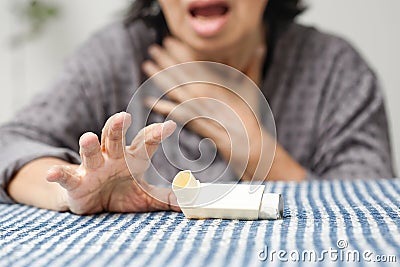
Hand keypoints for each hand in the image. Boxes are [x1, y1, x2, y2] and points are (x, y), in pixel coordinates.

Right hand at [46, 112, 179, 213]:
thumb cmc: (122, 194)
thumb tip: (189, 202)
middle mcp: (112, 157)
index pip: (145, 143)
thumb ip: (165, 197)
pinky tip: (52, 174)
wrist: (94, 203)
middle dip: (117, 128)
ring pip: (91, 152)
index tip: (170, 126)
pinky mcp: (76, 182)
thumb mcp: (145, 196)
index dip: (156, 134)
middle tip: (123, 117)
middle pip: (114, 138)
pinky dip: (58, 175)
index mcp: (131, 158)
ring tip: (88, 138)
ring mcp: (92, 168)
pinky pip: (66, 176)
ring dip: (88, 145)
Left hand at [142, 37, 268, 179]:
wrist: (250, 142)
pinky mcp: (197, 122)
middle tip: (153, 48)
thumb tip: (260, 47)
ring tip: (146, 66)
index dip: (182, 50)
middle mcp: (208, 92)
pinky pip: (176, 112)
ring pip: (176, 88)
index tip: (169, 40)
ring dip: (161, 77)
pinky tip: (150, 102)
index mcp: (218, 82)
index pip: (197, 62)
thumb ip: (253, 66)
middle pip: (183, 72)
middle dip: (167, 59)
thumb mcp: (251, 88)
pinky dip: (163, 107)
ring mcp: (201, 107)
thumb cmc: (250, 116)